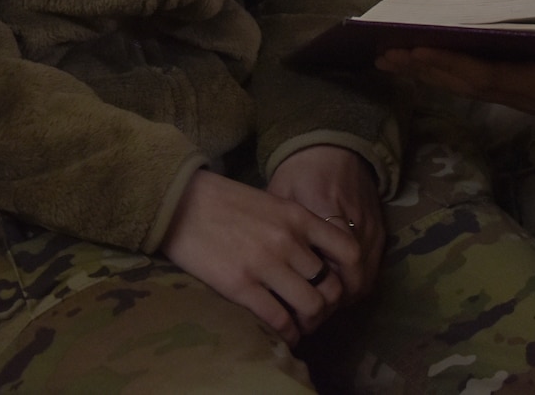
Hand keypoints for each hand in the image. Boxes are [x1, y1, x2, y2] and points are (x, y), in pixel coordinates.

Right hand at [159, 168, 360, 345]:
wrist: (181, 204)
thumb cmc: (225, 201)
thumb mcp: (271, 203)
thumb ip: (295, 225)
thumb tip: (316, 255)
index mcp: (298, 217)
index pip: (348, 249)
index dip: (352, 275)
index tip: (341, 285)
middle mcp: (288, 241)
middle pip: (331, 286)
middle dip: (329, 306)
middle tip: (317, 312)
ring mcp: (266, 264)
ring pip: (311, 306)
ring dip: (310, 322)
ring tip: (301, 324)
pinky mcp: (241, 286)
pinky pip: (278, 319)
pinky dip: (287, 332)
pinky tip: (283, 333)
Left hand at [265, 145, 384, 306]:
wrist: (333, 147)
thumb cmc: (299, 172)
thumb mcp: (281, 196)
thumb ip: (277, 229)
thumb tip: (261, 268)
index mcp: (324, 211)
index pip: (329, 266)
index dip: (314, 294)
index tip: (294, 308)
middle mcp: (354, 222)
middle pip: (350, 280)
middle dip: (330, 304)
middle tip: (307, 317)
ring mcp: (371, 227)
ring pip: (364, 278)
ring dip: (344, 298)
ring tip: (320, 308)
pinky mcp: (380, 229)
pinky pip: (373, 266)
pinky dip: (356, 283)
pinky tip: (338, 290)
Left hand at [377, 46, 534, 137]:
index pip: (490, 78)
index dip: (453, 67)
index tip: (419, 53)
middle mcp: (527, 94)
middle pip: (466, 83)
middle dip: (425, 69)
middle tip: (382, 54)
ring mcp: (524, 94)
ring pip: (467, 84)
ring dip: (429, 72)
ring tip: (390, 57)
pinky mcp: (526, 90)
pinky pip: (479, 80)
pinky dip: (449, 71)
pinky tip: (427, 61)